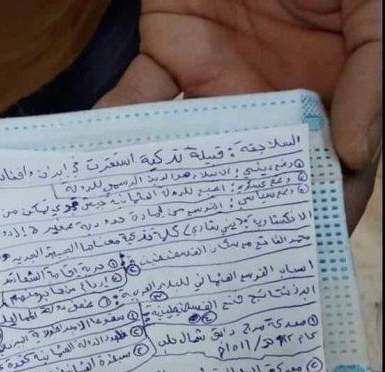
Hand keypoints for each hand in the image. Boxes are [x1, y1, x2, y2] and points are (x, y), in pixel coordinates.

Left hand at [97, 0, 381, 232]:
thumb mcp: (374, 12)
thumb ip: (370, 75)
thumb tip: (352, 156)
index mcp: (324, 97)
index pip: (320, 173)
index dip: (306, 215)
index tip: (282, 258)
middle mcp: (267, 99)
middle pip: (241, 170)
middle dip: (219, 213)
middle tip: (191, 259)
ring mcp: (215, 78)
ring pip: (183, 142)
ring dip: (159, 177)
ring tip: (137, 220)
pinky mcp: (171, 49)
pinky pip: (138, 95)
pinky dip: (117, 122)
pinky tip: (102, 153)